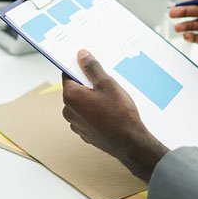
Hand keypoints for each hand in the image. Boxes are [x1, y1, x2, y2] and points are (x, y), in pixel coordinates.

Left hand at [62, 50, 167, 180]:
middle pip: (75, 90)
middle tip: (105, 85)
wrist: (130, 142)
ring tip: (110, 101)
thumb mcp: (107, 84)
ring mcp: (76, 124)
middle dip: (88, 86)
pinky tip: (109, 113)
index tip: (88, 67)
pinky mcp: (84, 133)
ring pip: (81, 105)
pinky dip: (95, 113)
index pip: (67, 75)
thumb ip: (92, 68)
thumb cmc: (119, 114)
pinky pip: (87, 117)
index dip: (78, 70)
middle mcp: (69, 111)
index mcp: (71, 96)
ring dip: (92, 100)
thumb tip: (82, 55)